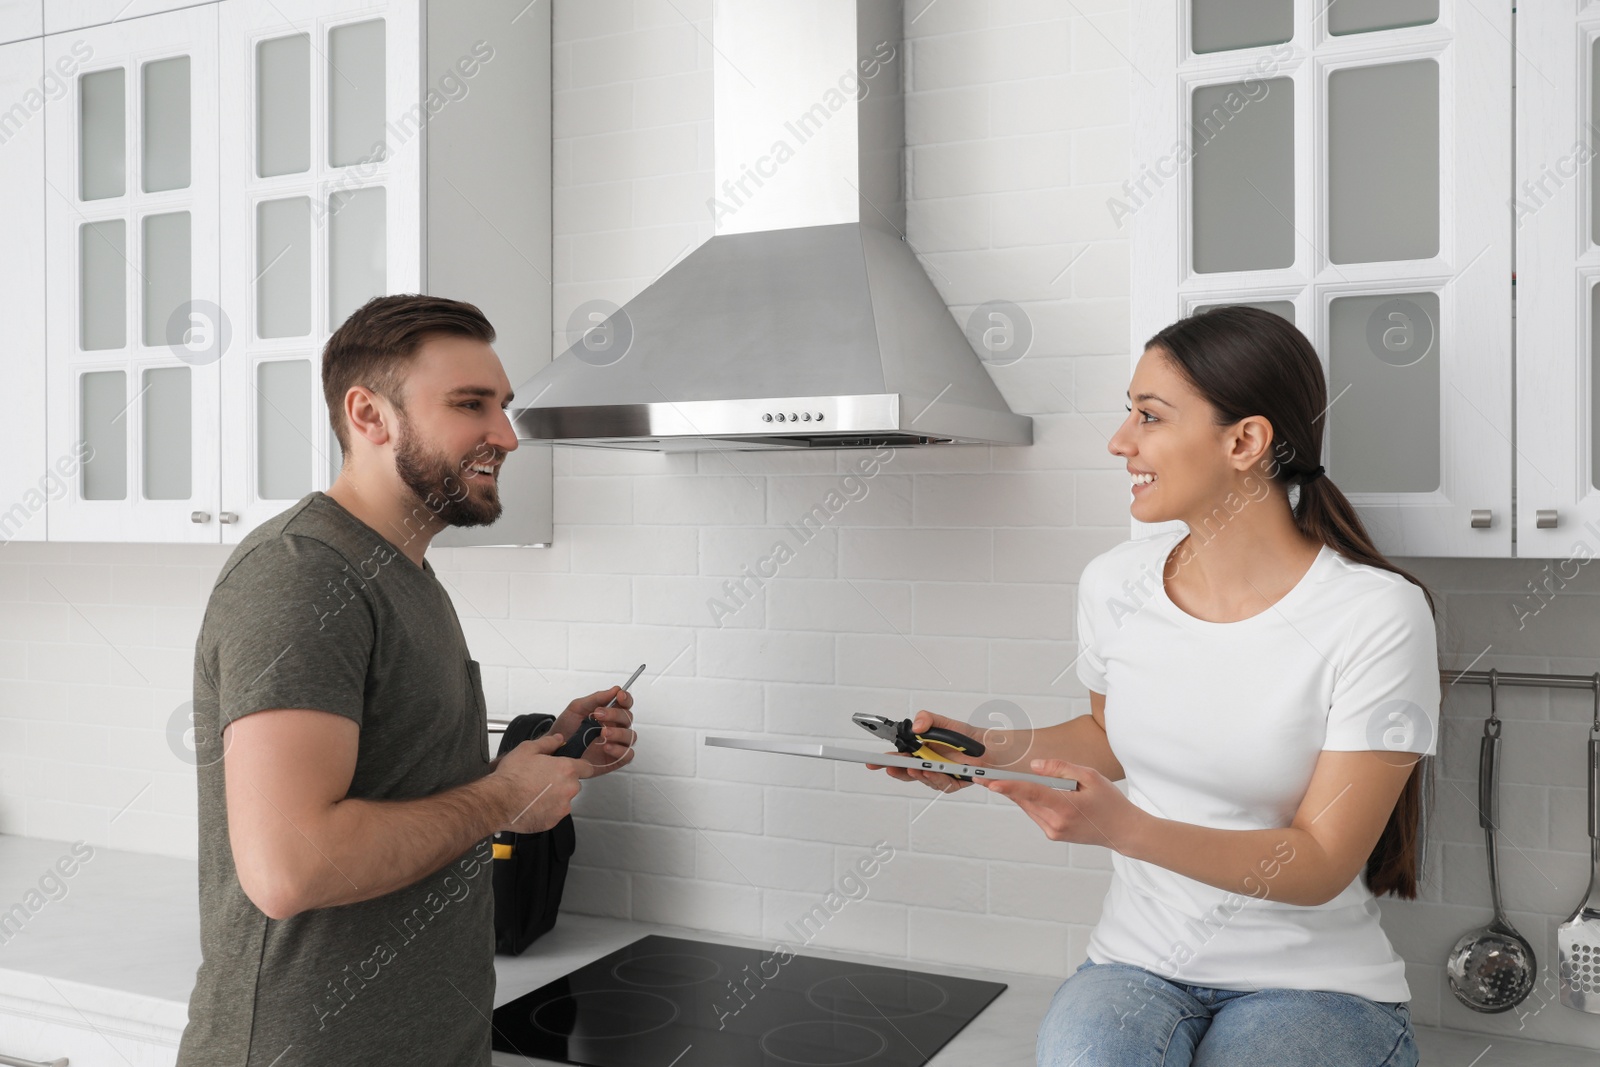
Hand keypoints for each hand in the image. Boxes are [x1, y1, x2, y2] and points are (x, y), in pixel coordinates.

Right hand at [491, 730, 590, 832]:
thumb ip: (548, 743)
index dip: (580, 766)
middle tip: (543, 779)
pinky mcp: (553, 821)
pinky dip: (546, 810)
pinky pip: (554, 813)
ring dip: (555, 797)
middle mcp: (568, 789)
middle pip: (574, 784)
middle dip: (562, 782)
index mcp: (566, 770)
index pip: (587, 768)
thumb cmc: (512, 776)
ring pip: (564, 800)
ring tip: (534, 793)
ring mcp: (562, 807)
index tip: (572, 767)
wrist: (498, 802)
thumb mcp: (527, 749)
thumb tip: (558, 739)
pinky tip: (532, 804)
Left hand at [551, 686, 636, 775]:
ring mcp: (615, 744)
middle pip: (628, 719)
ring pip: (630, 737)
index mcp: (608, 714)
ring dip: (618, 733)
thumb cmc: (565, 729)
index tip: (619, 695)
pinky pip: (627, 755)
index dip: (626, 699)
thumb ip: (596, 698)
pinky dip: (620, 751)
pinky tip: (607, 747)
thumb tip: (614, 690)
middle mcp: (614, 728)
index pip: (625, 705)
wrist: (554, 749)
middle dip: (615, 715)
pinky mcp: (613, 760)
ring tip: (603, 733)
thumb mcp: (577, 708)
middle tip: (599, 715)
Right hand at [864, 710, 985, 793]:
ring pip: (922, 779)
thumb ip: (928, 719)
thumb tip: (916, 726)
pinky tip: (932, 772)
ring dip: (917, 775)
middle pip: (906, 772)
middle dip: (896, 771)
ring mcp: (938, 775)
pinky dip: (935, 778)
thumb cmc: (965, 736)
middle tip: (889, 767)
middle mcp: (927, 764)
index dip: (885, 760)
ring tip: (913, 769)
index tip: (873, 761)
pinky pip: (941, 784)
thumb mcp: (944, 722)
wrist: (988, 746)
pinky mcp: (951, 783)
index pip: (899, 757)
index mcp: (920, 751)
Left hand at [983, 758, 1139, 850]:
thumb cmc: (1111, 803)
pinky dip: (1031, 800)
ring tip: (1010, 779)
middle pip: (1024, 799)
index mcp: (1066, 808)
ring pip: (1027, 806)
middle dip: (1004, 785)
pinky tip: (1038, 791)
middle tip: (980, 773)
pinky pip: (1035, 812)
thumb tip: (1034, 766)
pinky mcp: (1053, 834)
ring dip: (1019, 792)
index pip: (1031, 794)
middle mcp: (1056, 824)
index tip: (989, 782)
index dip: (1008, 787)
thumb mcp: (1091, 776)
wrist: (1123, 832)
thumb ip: (1061, 768)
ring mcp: (1053, 832)